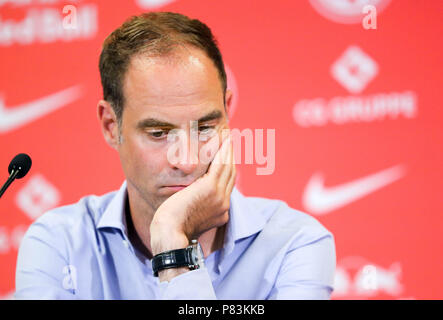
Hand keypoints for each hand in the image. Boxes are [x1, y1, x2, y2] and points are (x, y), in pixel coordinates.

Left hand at [150, 132, 235, 254]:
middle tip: (229, 142)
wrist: (171, 234)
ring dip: (229, 150)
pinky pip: (220, 164)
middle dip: (231, 157)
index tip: (226, 158)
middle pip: (231, 175)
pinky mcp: (211, 188)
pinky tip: (223, 139)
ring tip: (228, 137)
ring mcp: (219, 196)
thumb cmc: (172, 228)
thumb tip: (189, 197)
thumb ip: (195, 206)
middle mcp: (223, 204)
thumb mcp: (188, 217)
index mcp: (220, 212)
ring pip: (228, 167)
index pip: (227, 186)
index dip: (228, 170)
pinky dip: (223, 150)